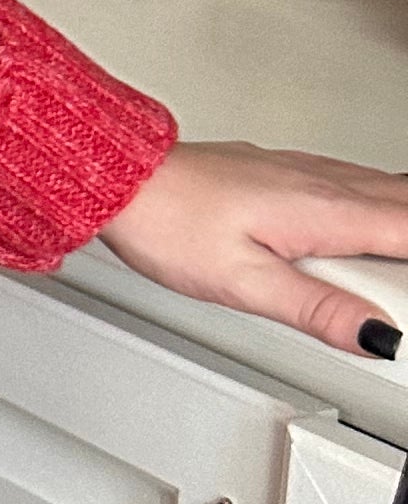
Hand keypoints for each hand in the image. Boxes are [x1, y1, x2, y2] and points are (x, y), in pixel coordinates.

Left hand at [100, 138, 407, 357]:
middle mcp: (322, 182)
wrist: (124, 182)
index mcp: (324, 211)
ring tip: (391, 270)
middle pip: (405, 204)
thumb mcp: (245, 283)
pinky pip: (354, 180)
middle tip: (399, 293)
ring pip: (385, 187)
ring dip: (401, 219)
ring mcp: (304, 171)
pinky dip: (378, 203)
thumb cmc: (169, 223)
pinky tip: (368, 223)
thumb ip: (316, 309)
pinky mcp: (285, 169)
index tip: (407, 302)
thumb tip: (375, 334)